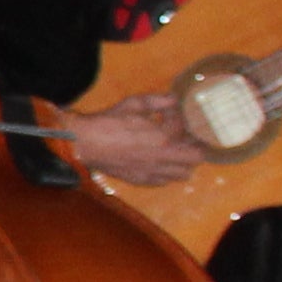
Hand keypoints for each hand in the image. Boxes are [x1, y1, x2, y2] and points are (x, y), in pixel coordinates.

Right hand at [57, 92, 204, 184]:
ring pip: (184, 174)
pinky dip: (167, 173)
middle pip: (196, 157)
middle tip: (186, 138)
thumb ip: (158, 100)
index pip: (184, 128)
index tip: (169, 113)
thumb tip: (174, 100)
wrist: (85, 143)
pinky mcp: (142, 180)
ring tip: (175, 152)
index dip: (179, 118)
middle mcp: (163, 158)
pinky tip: (158, 163)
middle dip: (195, 146)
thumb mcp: (133, 104)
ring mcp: (153, 172)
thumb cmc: (108, 121)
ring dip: (184, 162)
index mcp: (163, 137)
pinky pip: (165, 181)